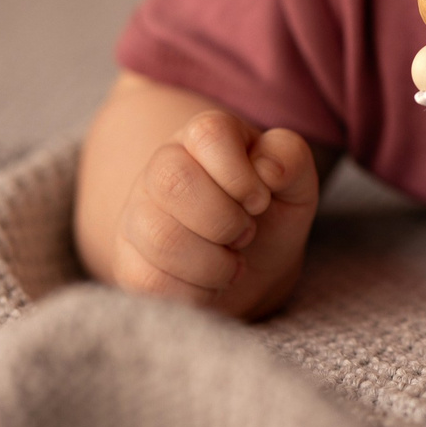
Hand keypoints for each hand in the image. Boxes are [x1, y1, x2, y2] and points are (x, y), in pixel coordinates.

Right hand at [108, 109, 316, 317]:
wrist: (253, 269)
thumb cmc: (272, 217)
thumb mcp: (296, 185)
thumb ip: (290, 158)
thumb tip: (267, 169)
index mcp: (204, 138)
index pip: (208, 133)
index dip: (240, 174)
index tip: (260, 201)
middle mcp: (162, 169)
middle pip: (173, 181)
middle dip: (224, 220)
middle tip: (246, 234)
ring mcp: (138, 215)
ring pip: (160, 236)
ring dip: (214, 262)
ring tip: (232, 262)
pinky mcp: (129, 262)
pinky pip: (149, 281)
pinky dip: (196, 293)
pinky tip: (211, 284)